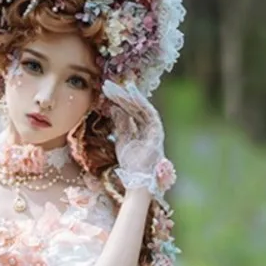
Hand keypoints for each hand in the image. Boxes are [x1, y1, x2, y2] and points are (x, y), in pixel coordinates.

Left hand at [102, 79, 175, 201]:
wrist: (139, 180)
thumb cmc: (131, 165)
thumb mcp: (122, 140)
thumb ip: (120, 124)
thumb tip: (114, 107)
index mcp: (140, 130)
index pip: (130, 111)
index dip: (120, 99)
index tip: (108, 90)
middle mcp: (148, 127)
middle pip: (134, 107)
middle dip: (122, 95)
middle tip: (107, 85)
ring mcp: (154, 129)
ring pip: (141, 108)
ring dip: (129, 96)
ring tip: (115, 88)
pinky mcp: (157, 132)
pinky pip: (148, 113)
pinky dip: (140, 103)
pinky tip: (130, 94)